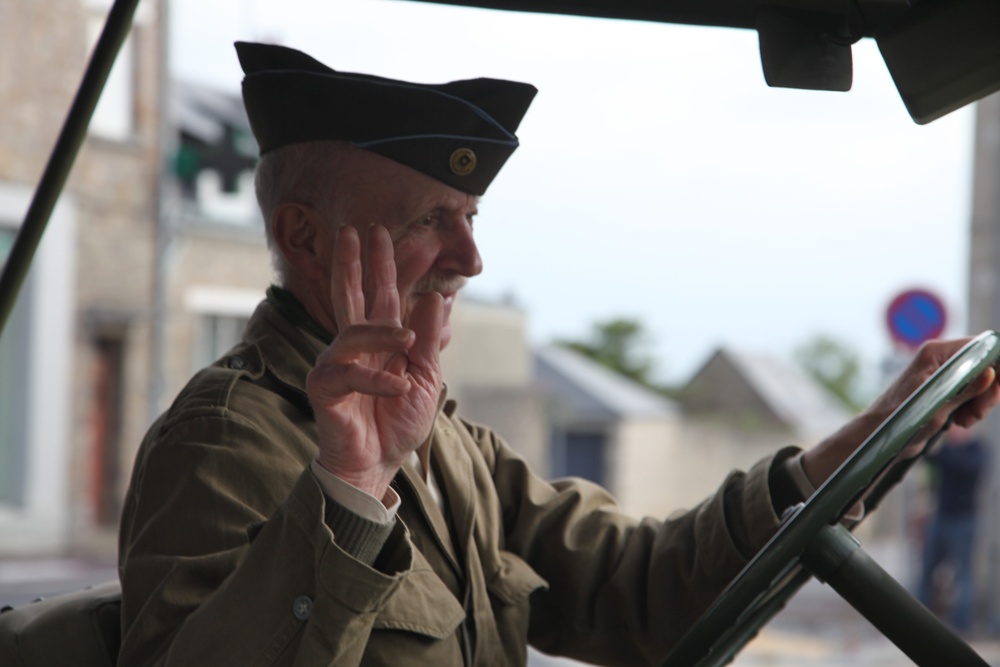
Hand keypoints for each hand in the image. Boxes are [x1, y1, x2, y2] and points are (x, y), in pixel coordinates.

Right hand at [306, 224, 443, 498]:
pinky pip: (349, 373)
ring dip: (384, 332)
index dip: (387, 267)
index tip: (388, 236)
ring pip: (354, 331)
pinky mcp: (324, 387)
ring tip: (409, 341)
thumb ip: (429, 340)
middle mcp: (355, 347)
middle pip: (351, 296)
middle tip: (357, 229)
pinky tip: (398, 387)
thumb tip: (438, 296)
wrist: (378, 466)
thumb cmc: (397, 425)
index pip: (383, 297)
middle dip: (354, 263)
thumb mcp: (426, 379)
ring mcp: (336, 364)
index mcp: (380, 342)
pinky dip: (377, 379)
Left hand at [801, 337, 999, 486]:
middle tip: (976, 414)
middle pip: (986, 365)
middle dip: (989, 391)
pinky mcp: (944, 389)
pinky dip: (971, 408)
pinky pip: (971, 394)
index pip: (982, 346)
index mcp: (936, 353)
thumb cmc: (899, 419)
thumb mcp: (937, 406)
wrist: (879, 436)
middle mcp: (941, 359)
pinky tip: (959, 422)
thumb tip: (990, 373)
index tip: (997, 390)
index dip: (997, 366)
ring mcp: (943, 373)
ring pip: (981, 383)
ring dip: (980, 404)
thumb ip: (966, 390)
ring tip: (964, 421)